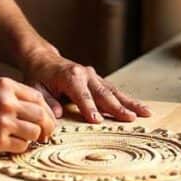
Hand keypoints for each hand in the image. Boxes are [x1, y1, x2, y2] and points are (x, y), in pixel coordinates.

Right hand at [0, 76, 56, 155]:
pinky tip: (9, 143)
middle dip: (47, 127)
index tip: (46, 119)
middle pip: (42, 115)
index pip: (39, 98)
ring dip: (32, 138)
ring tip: (22, 138)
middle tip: (45, 134)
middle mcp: (7, 102)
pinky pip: (22, 146)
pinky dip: (19, 147)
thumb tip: (37, 108)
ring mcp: (3, 122)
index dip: (46, 110)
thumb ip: (12, 94)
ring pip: (34, 132)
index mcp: (6, 86)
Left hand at [23, 52, 150, 124]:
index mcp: (70, 77)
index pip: (82, 96)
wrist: (43, 59)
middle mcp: (85, 74)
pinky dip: (128, 100)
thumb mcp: (35, 87)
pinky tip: (140, 109)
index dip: (89, 108)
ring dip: (130, 103)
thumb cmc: (39, 76)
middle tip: (130, 118)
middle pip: (103, 93)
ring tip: (145, 113)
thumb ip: (46, 101)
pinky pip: (114, 90)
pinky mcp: (98, 79)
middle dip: (117, 107)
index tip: (97, 121)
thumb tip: (56, 114)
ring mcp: (94, 76)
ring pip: (114, 91)